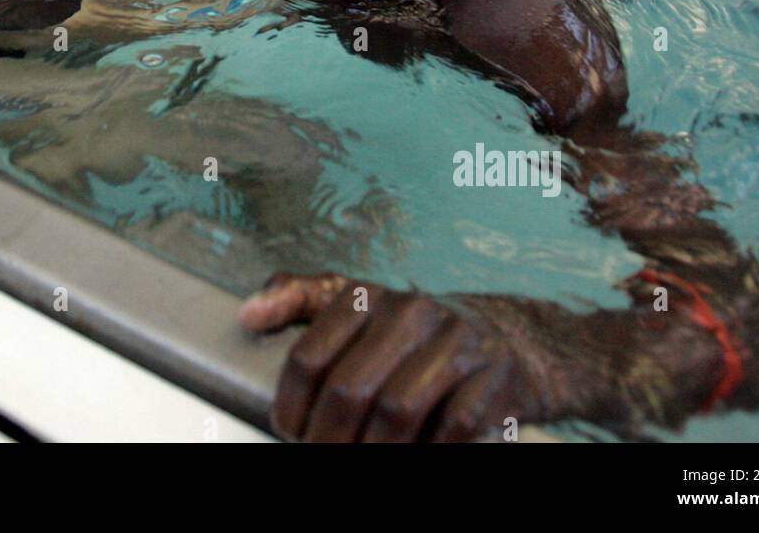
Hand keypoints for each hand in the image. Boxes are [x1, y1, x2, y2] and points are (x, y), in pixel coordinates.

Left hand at [240, 273, 550, 441]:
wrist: (510, 339)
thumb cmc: (415, 333)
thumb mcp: (357, 304)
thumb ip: (298, 299)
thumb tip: (248, 314)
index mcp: (368, 296)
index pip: (310, 355)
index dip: (292, 406)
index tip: (290, 431)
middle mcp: (410, 311)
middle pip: (350, 390)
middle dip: (328, 440)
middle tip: (323, 456)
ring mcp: (456, 342)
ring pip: (397, 412)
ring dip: (373, 452)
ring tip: (361, 463)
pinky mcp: (495, 376)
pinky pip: (452, 428)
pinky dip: (427, 453)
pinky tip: (414, 456)